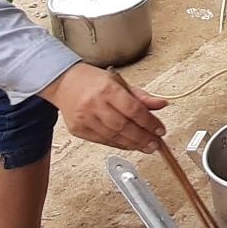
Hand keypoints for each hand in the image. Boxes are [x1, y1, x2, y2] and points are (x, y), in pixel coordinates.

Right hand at [39, 63, 167, 151]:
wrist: (64, 82)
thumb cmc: (92, 81)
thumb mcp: (120, 82)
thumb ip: (141, 96)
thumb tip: (162, 104)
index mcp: (107, 89)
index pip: (133, 109)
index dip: (149, 122)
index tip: (160, 130)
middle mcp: (95, 104)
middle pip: (124, 126)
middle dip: (143, 138)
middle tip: (156, 144)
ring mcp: (85, 119)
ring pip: (113, 137)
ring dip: (133, 144)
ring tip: (146, 146)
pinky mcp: (78, 130)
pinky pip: (102, 141)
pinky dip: (118, 144)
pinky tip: (130, 145)